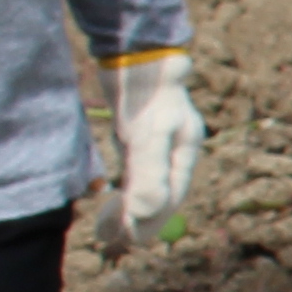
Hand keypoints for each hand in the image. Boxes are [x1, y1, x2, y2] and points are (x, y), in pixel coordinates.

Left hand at [107, 51, 200, 243]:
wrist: (132, 51)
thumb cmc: (143, 92)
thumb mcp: (147, 136)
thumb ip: (148, 177)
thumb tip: (143, 216)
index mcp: (185, 152)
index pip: (170, 198)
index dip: (148, 222)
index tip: (125, 240)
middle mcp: (174, 150)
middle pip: (160, 195)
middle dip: (138, 220)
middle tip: (112, 240)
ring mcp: (156, 141)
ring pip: (146, 185)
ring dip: (129, 208)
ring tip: (107, 226)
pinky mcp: (137, 133)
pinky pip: (133, 171)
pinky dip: (123, 188)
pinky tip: (109, 193)